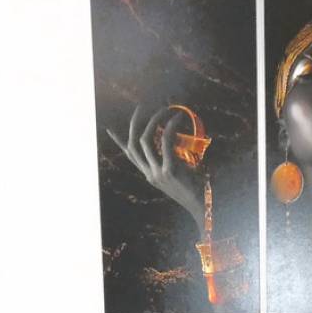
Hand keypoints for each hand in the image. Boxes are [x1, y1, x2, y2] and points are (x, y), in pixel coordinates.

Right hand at [105, 105, 204, 228]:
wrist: (203, 207)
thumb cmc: (196, 189)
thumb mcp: (180, 174)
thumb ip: (173, 161)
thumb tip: (178, 144)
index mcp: (150, 175)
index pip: (130, 156)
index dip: (118, 141)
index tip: (109, 128)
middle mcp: (150, 174)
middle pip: (133, 143)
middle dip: (135, 122)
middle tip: (142, 105)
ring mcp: (157, 173)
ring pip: (145, 139)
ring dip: (154, 120)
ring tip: (165, 108)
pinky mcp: (169, 171)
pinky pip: (165, 142)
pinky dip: (170, 126)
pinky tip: (177, 117)